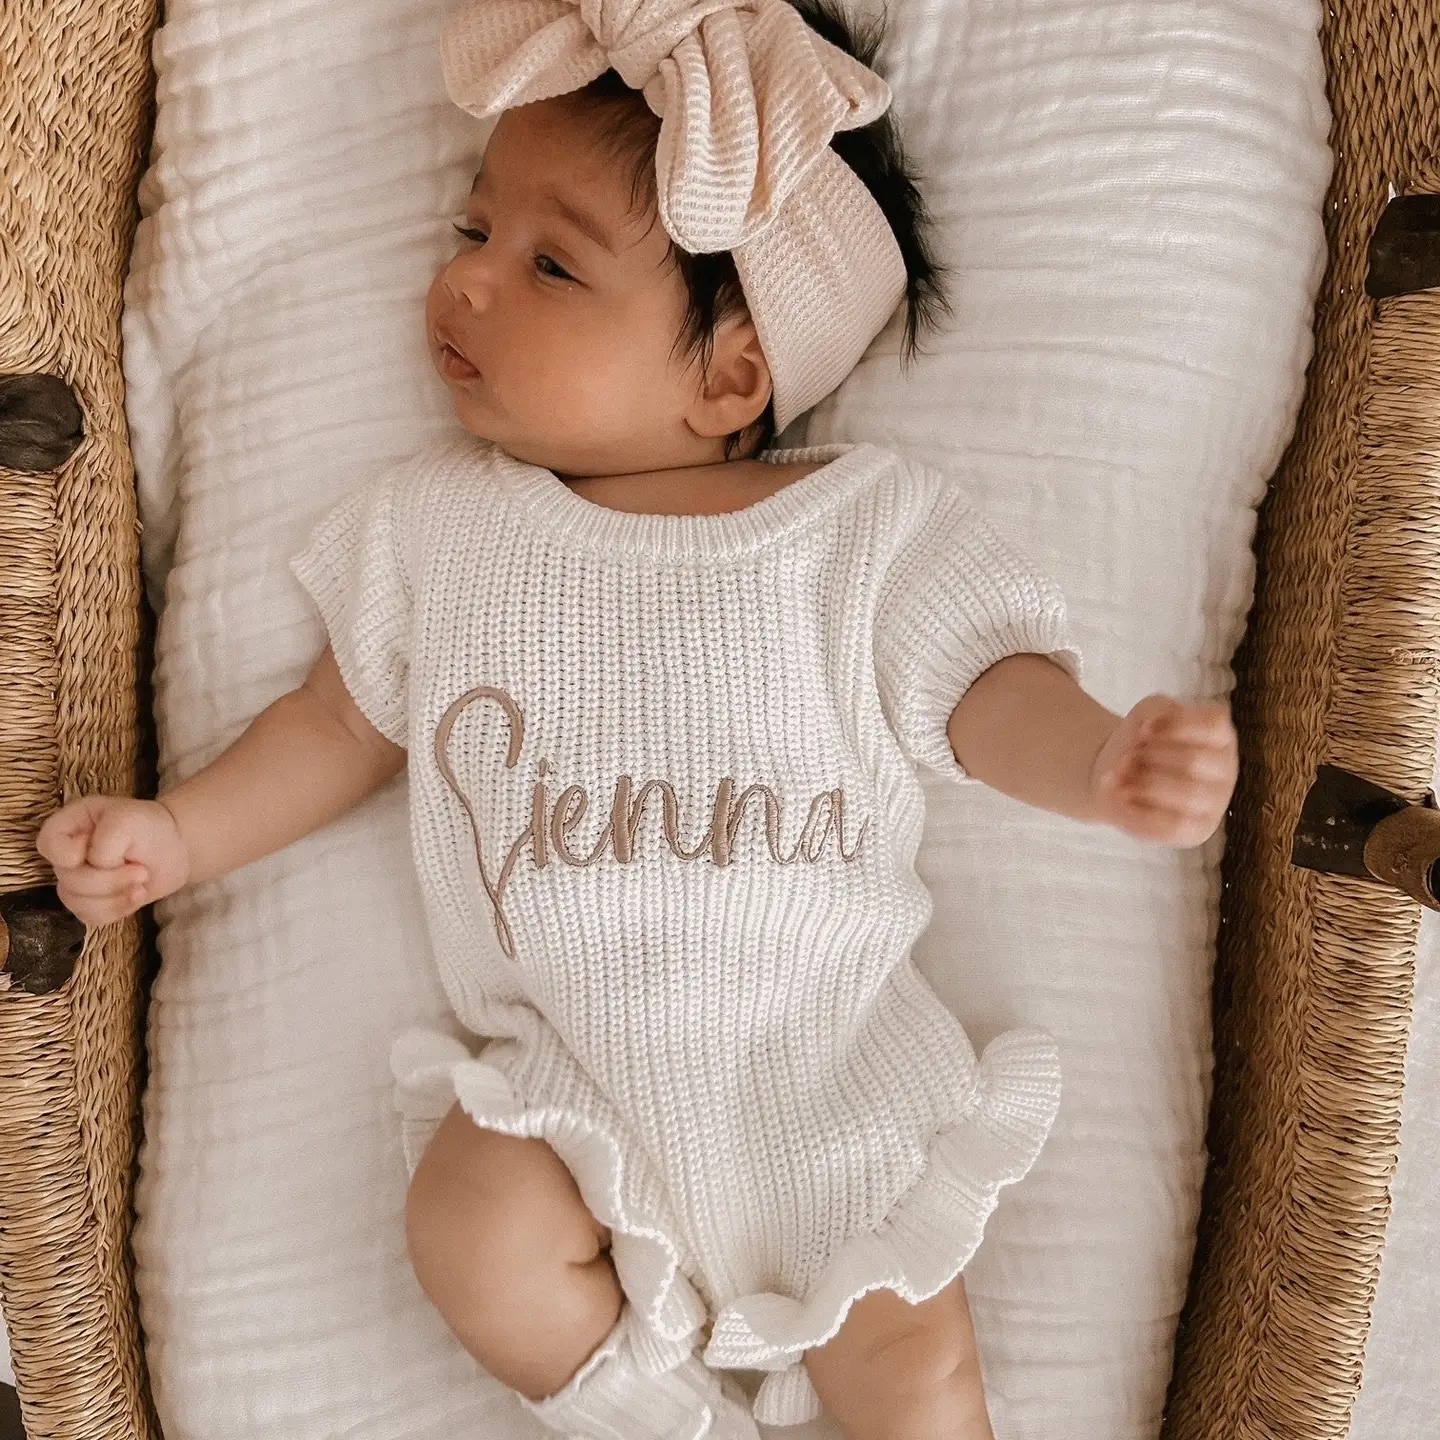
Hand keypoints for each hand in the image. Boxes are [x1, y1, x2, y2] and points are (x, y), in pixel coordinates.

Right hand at [36, 796, 189, 926]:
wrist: (175, 849)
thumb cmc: (150, 827)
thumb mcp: (129, 820)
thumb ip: (105, 841)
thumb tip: (95, 867)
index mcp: (70, 825)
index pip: (47, 843)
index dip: (67, 855)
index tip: (95, 852)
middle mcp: (67, 854)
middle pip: (68, 879)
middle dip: (108, 880)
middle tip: (141, 871)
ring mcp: (77, 879)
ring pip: (76, 901)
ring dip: (114, 896)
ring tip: (142, 882)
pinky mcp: (91, 901)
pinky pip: (90, 916)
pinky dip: (116, 910)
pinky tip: (136, 896)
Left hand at [1087, 695, 1238, 845]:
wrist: (1116, 775)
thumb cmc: (1141, 741)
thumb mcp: (1148, 712)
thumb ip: (1157, 714)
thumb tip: (1149, 732)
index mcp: (1220, 736)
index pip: (1214, 723)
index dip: (1174, 724)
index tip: (1143, 729)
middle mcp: (1226, 769)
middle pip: (1194, 760)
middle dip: (1150, 756)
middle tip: (1127, 757)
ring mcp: (1215, 804)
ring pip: (1189, 795)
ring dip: (1144, 783)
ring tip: (1120, 776)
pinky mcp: (1196, 832)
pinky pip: (1172, 826)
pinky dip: (1139, 810)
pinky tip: (1121, 797)